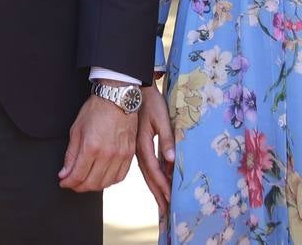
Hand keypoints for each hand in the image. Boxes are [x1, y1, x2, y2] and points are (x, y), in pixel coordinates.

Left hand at [58, 92, 137, 191]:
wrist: (117, 98)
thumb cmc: (95, 110)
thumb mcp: (76, 129)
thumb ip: (71, 154)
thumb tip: (65, 173)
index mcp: (91, 147)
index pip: (78, 176)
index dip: (68, 182)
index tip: (63, 182)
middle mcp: (107, 154)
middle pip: (91, 183)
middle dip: (78, 186)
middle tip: (73, 183)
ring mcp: (121, 155)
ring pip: (106, 183)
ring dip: (93, 186)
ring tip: (86, 180)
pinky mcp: (130, 154)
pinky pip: (120, 177)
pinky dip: (109, 181)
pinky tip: (102, 176)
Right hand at [135, 83, 174, 214]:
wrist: (130, 89)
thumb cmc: (149, 100)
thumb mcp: (161, 118)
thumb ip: (167, 139)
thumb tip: (171, 160)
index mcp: (144, 144)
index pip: (156, 171)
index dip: (164, 187)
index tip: (172, 201)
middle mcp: (138, 150)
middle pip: (149, 177)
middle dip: (159, 195)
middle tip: (167, 212)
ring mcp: (135, 148)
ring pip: (146, 173)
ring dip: (155, 188)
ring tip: (163, 202)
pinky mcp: (136, 145)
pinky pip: (145, 165)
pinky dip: (152, 176)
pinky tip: (157, 182)